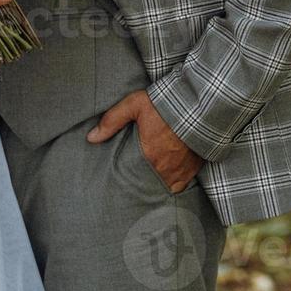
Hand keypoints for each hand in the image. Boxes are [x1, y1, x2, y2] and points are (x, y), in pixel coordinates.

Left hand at [86, 89, 203, 192]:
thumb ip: (112, 121)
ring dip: (158, 183)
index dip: (128, 180)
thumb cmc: (165, 104)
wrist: (199, 105)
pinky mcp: (194, 169)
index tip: (123, 179)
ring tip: (151, 177)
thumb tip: (91, 138)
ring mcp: (181, 171)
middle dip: (142, 183)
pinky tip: (169, 174)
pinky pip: (182, 184)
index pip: (133, 179)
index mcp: (148, 157)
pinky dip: (175, 181)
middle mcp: (165, 169)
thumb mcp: (134, 105)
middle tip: (136, 179)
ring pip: (166, 187)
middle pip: (149, 184)